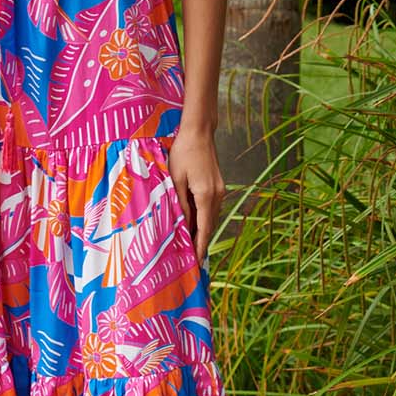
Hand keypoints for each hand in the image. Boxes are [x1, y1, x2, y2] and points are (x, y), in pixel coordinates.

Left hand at [168, 127, 225, 264]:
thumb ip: (180, 203)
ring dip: (202, 231)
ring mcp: (219, 190)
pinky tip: (193, 223)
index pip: (204, 229)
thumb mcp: (176, 179)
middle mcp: (217, 195)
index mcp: (206, 195)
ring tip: (190, 245)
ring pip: (211, 217)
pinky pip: (211, 208)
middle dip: (201, 243)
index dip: (200, 247)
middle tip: (191, 260)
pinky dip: (203, 219)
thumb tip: (182, 224)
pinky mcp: (217, 185)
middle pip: (210, 226)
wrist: (199, 132)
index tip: (197, 263)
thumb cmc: (183, 153)